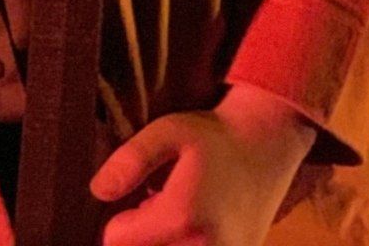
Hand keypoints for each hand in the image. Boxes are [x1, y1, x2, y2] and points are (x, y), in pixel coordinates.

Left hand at [92, 86, 316, 244]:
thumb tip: (98, 191)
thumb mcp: (166, 132)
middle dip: (140, 240)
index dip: (117, 222)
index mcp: (181, 218)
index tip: (138, 199)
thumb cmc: (213, 136)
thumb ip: (130, 161)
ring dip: (161, 245)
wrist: (270, 145)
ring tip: (174, 221)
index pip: (118, 241)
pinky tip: (195, 229)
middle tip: (155, 209)